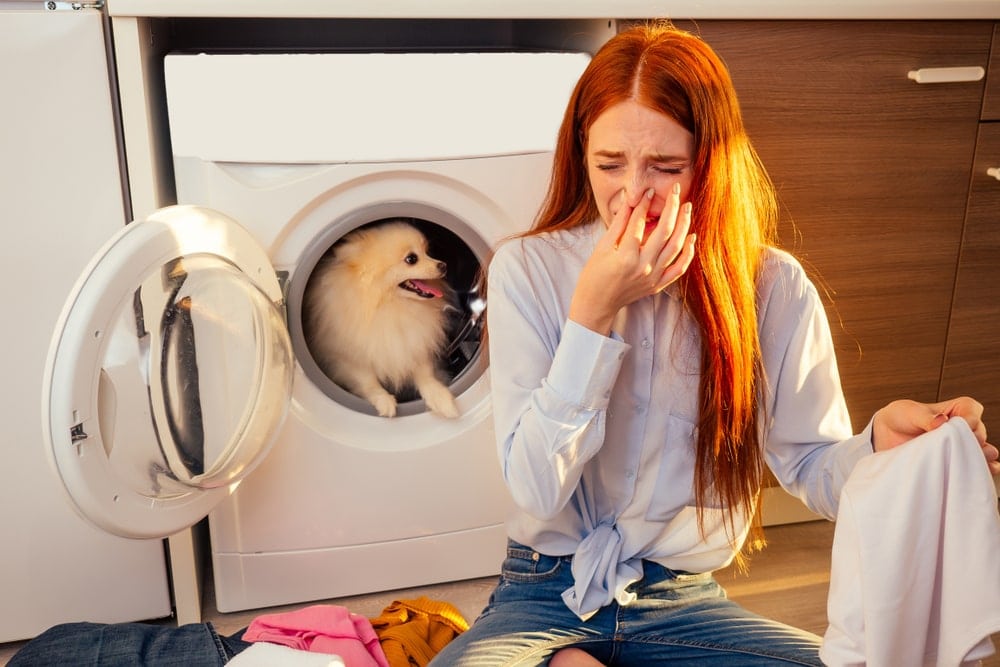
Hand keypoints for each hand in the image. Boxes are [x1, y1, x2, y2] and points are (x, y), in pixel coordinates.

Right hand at [569, 183, 696, 333]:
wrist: (596, 303)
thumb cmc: (595, 274)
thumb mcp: (603, 246)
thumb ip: (619, 223)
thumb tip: (632, 200)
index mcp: (626, 256)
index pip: (640, 222)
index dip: (645, 203)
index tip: (649, 190)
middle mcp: (643, 266)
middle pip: (664, 231)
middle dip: (672, 207)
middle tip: (676, 190)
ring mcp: (653, 277)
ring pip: (676, 246)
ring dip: (684, 224)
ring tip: (687, 207)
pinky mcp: (658, 285)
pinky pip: (679, 268)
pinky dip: (688, 253)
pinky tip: (692, 237)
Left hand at [873, 396, 998, 473]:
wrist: (889, 434)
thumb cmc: (903, 417)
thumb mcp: (911, 412)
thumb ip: (926, 417)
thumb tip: (940, 421)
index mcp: (958, 408)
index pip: (972, 411)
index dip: (969, 420)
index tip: (958, 429)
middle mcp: (966, 427)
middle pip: (979, 433)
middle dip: (973, 442)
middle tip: (962, 449)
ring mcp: (963, 445)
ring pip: (980, 452)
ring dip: (977, 458)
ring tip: (969, 462)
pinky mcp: (957, 460)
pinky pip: (974, 466)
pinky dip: (976, 470)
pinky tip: (973, 473)